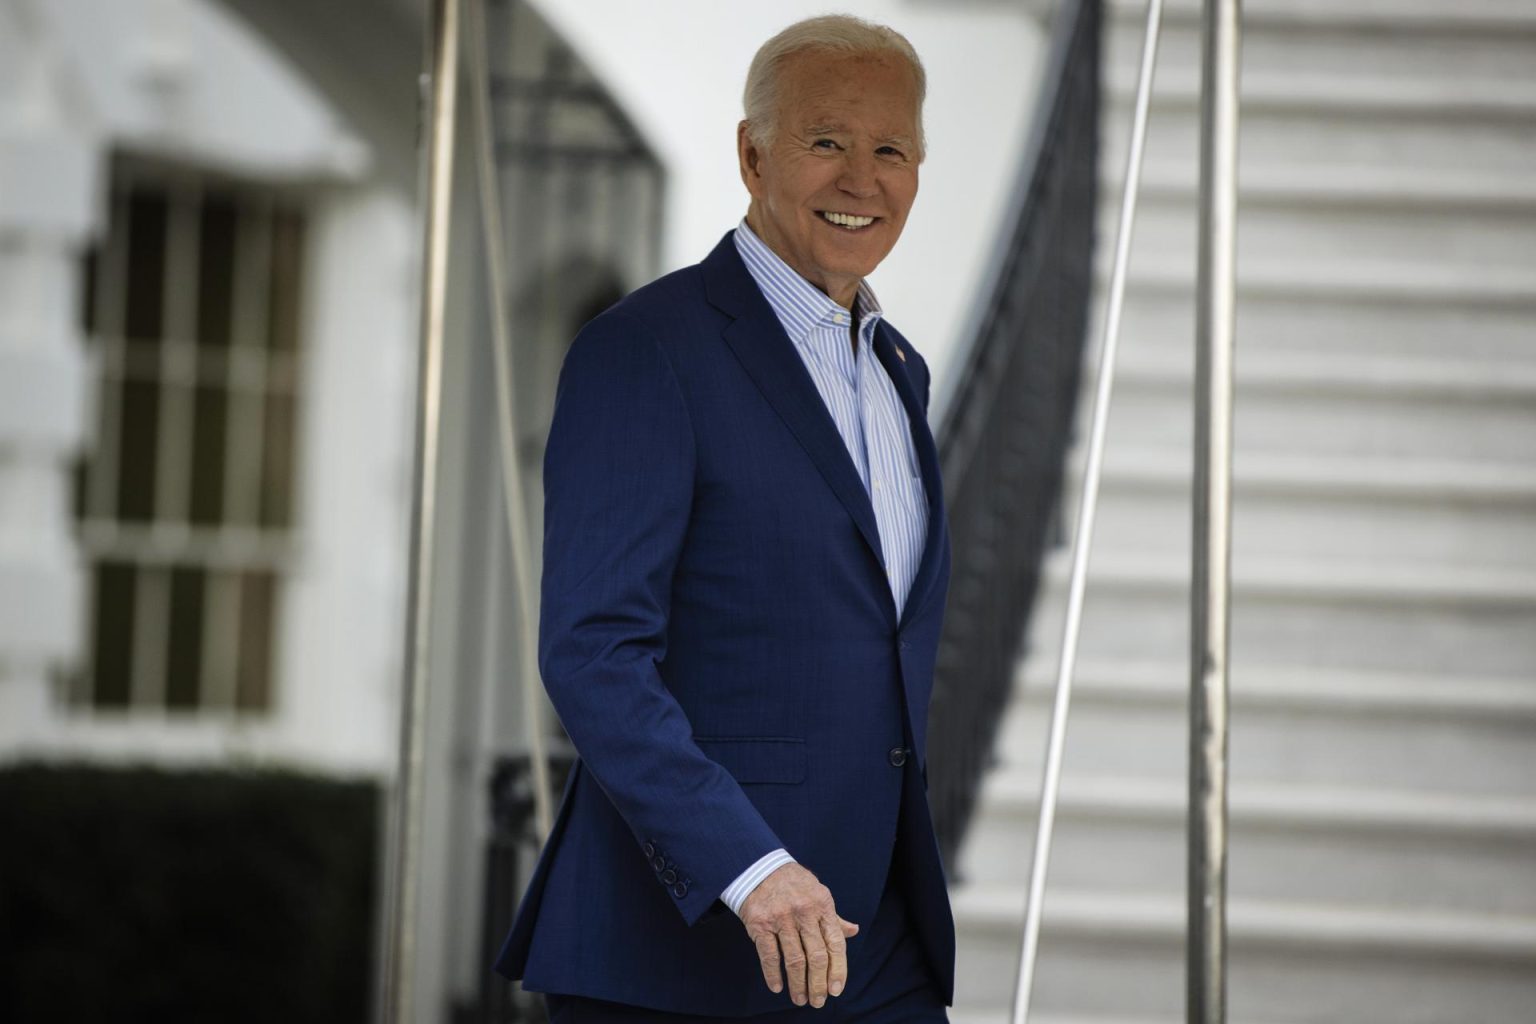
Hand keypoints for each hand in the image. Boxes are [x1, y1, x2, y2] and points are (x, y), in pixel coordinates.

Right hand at [739, 863, 859, 1007]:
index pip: (835, 944)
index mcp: (822, 905)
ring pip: (794, 960)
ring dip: (798, 984)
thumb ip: (833, 917)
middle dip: (818, 984)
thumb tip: (853, 931)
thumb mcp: (818, 893)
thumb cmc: (794, 883)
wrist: (760, 867)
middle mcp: (804, 912)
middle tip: (818, 1001)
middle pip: (816, 957)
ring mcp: (781, 918)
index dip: (838, 970)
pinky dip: (773, 974)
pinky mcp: (760, 923)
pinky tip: (777, 987)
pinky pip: (768, 955)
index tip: (836, 990)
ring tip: (800, 999)